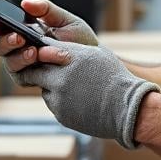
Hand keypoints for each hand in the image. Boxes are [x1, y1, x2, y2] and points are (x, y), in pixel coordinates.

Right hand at [0, 0, 97, 84]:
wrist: (94, 63)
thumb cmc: (79, 41)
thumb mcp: (66, 20)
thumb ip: (47, 10)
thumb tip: (25, 3)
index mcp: (24, 30)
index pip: (1, 27)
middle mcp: (19, 48)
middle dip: (6, 41)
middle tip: (18, 36)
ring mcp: (24, 65)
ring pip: (9, 62)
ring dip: (21, 55)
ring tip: (35, 50)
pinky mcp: (30, 79)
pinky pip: (22, 76)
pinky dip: (30, 67)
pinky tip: (40, 59)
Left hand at [19, 38, 159, 148]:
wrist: (127, 107)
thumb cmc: (114, 77)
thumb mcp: (95, 54)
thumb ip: (70, 49)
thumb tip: (48, 46)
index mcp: (69, 57)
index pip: (39, 50)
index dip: (37, 52)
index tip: (37, 53)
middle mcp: (60, 76)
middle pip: (33, 71)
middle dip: (36, 71)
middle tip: (44, 70)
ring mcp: (59, 97)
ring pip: (44, 88)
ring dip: (52, 87)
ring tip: (75, 87)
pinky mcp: (60, 113)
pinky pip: (53, 103)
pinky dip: (61, 101)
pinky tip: (79, 99)